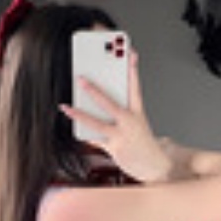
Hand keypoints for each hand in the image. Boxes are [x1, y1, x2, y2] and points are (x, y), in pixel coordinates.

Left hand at [59, 52, 172, 183]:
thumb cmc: (142, 141)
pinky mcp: (115, 149)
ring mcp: (122, 136)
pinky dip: (85, 134)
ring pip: (96, 123)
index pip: (135, 87)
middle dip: (94, 91)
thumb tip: (96, 103)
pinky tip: (75, 127)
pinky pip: (95, 139)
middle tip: (80, 79)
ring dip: (79, 114)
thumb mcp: (137, 123)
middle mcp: (130, 122)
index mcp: (138, 112)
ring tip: (65, 107)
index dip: (132, 70)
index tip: (130, 53)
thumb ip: (121, 111)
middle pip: (110, 104)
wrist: (155, 166)